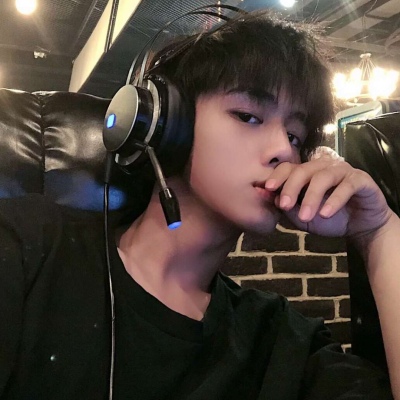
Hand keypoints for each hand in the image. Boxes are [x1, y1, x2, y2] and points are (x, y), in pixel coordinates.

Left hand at [265, 156, 392, 237]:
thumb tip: (265, 196)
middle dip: (291, 188)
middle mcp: (322, 167)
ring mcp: (342, 171)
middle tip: (284, 205)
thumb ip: (286, 208)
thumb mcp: (302, 217)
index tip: (267, 189)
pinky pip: (346, 186)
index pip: (288, 168)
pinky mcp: (360, 179)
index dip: (277, 176)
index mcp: (306, 173)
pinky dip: (334, 200)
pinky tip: (326, 214)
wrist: (360, 226)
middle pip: (302, 170)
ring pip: (322, 177)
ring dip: (311, 197)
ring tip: (305, 216)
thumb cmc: (328, 218)